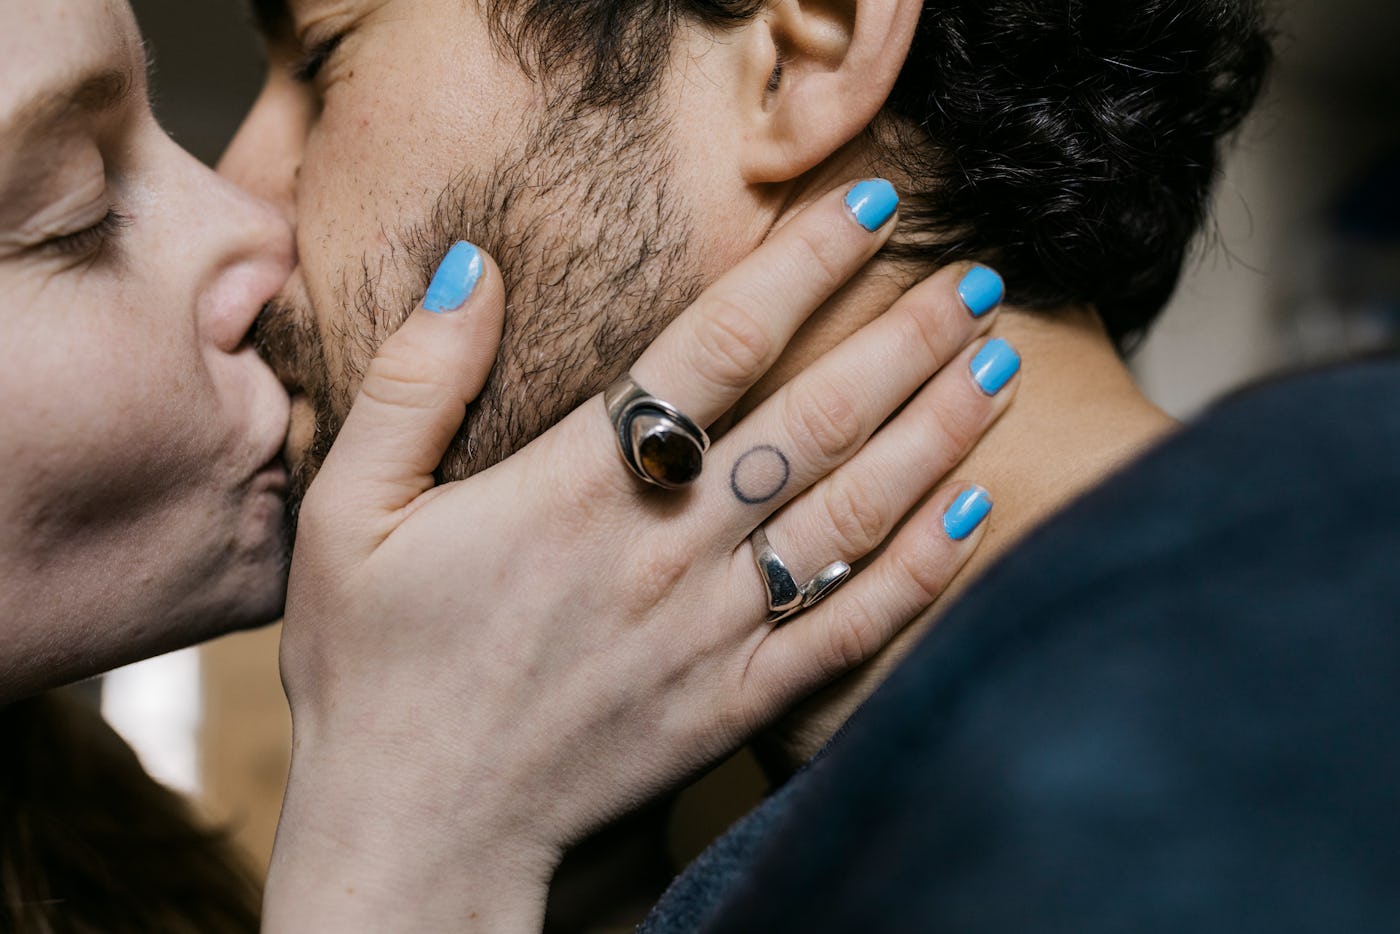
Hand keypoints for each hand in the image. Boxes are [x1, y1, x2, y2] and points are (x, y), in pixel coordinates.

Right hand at [265, 180, 1018, 930]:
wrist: (418, 828)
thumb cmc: (375, 667)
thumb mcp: (351, 508)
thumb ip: (415, 378)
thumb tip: (475, 264)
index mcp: (576, 484)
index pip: (717, 342)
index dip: (805, 264)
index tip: (876, 207)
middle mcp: (666, 546)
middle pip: (816, 417)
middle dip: (907, 339)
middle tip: (980, 281)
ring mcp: (712, 629)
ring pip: (852, 512)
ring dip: (936, 434)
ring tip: (999, 367)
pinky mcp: (734, 701)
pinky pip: (848, 630)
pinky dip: (920, 573)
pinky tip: (973, 514)